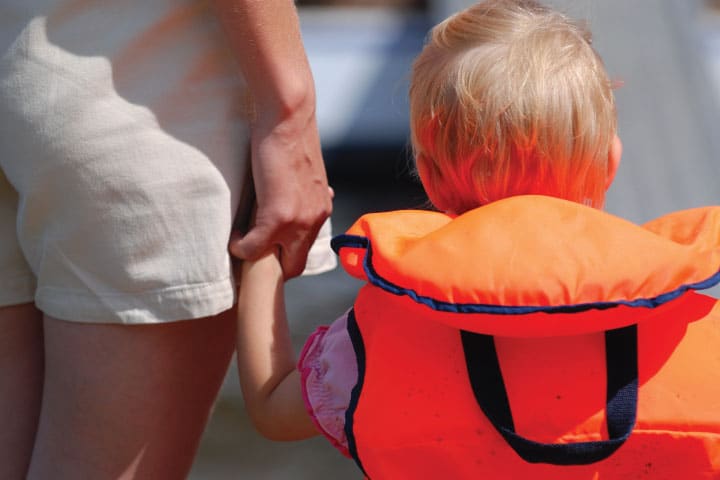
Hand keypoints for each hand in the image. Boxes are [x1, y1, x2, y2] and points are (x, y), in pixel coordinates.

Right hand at [230, 105, 331, 278]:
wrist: (289, 118)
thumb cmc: (290, 135)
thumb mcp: (302, 170)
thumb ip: (301, 191)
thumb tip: (294, 196)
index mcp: (321, 209)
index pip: (305, 249)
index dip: (284, 252)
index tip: (267, 246)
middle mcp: (314, 220)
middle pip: (294, 266)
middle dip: (272, 266)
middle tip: (251, 251)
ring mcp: (298, 222)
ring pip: (274, 263)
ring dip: (255, 256)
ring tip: (241, 240)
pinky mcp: (278, 218)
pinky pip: (253, 249)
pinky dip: (240, 247)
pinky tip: (234, 234)